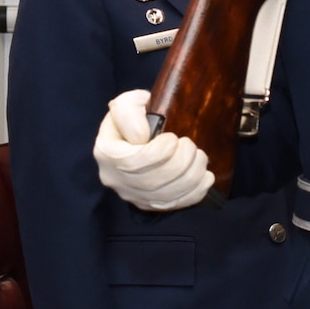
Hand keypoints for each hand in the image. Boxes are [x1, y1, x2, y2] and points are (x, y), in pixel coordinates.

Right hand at [93, 89, 213, 211]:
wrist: (140, 134)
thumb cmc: (136, 118)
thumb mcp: (128, 103)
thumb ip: (128, 112)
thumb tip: (141, 138)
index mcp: (106, 152)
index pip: (131, 163)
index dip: (158, 154)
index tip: (173, 138)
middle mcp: (116, 179)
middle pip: (151, 183)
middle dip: (180, 164)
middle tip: (190, 146)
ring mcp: (133, 195)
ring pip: (165, 196)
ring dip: (191, 176)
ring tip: (199, 157)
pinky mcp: (150, 204)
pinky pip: (175, 205)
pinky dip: (195, 191)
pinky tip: (203, 176)